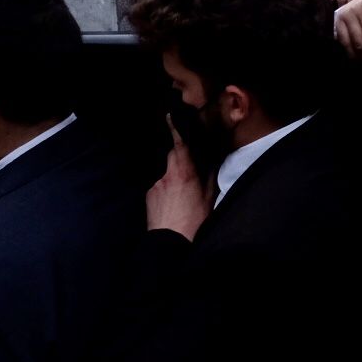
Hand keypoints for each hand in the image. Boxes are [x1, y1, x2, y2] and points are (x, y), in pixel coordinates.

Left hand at [146, 117, 212, 240]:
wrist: (170, 245)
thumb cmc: (194, 222)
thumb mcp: (210, 198)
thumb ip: (210, 176)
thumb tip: (213, 161)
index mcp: (183, 173)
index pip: (179, 145)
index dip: (176, 130)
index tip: (171, 116)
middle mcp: (166, 176)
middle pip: (172, 158)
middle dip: (181, 159)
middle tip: (192, 170)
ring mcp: (155, 187)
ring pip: (167, 174)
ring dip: (175, 179)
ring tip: (184, 197)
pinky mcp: (149, 197)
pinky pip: (160, 188)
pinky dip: (167, 192)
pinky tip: (174, 205)